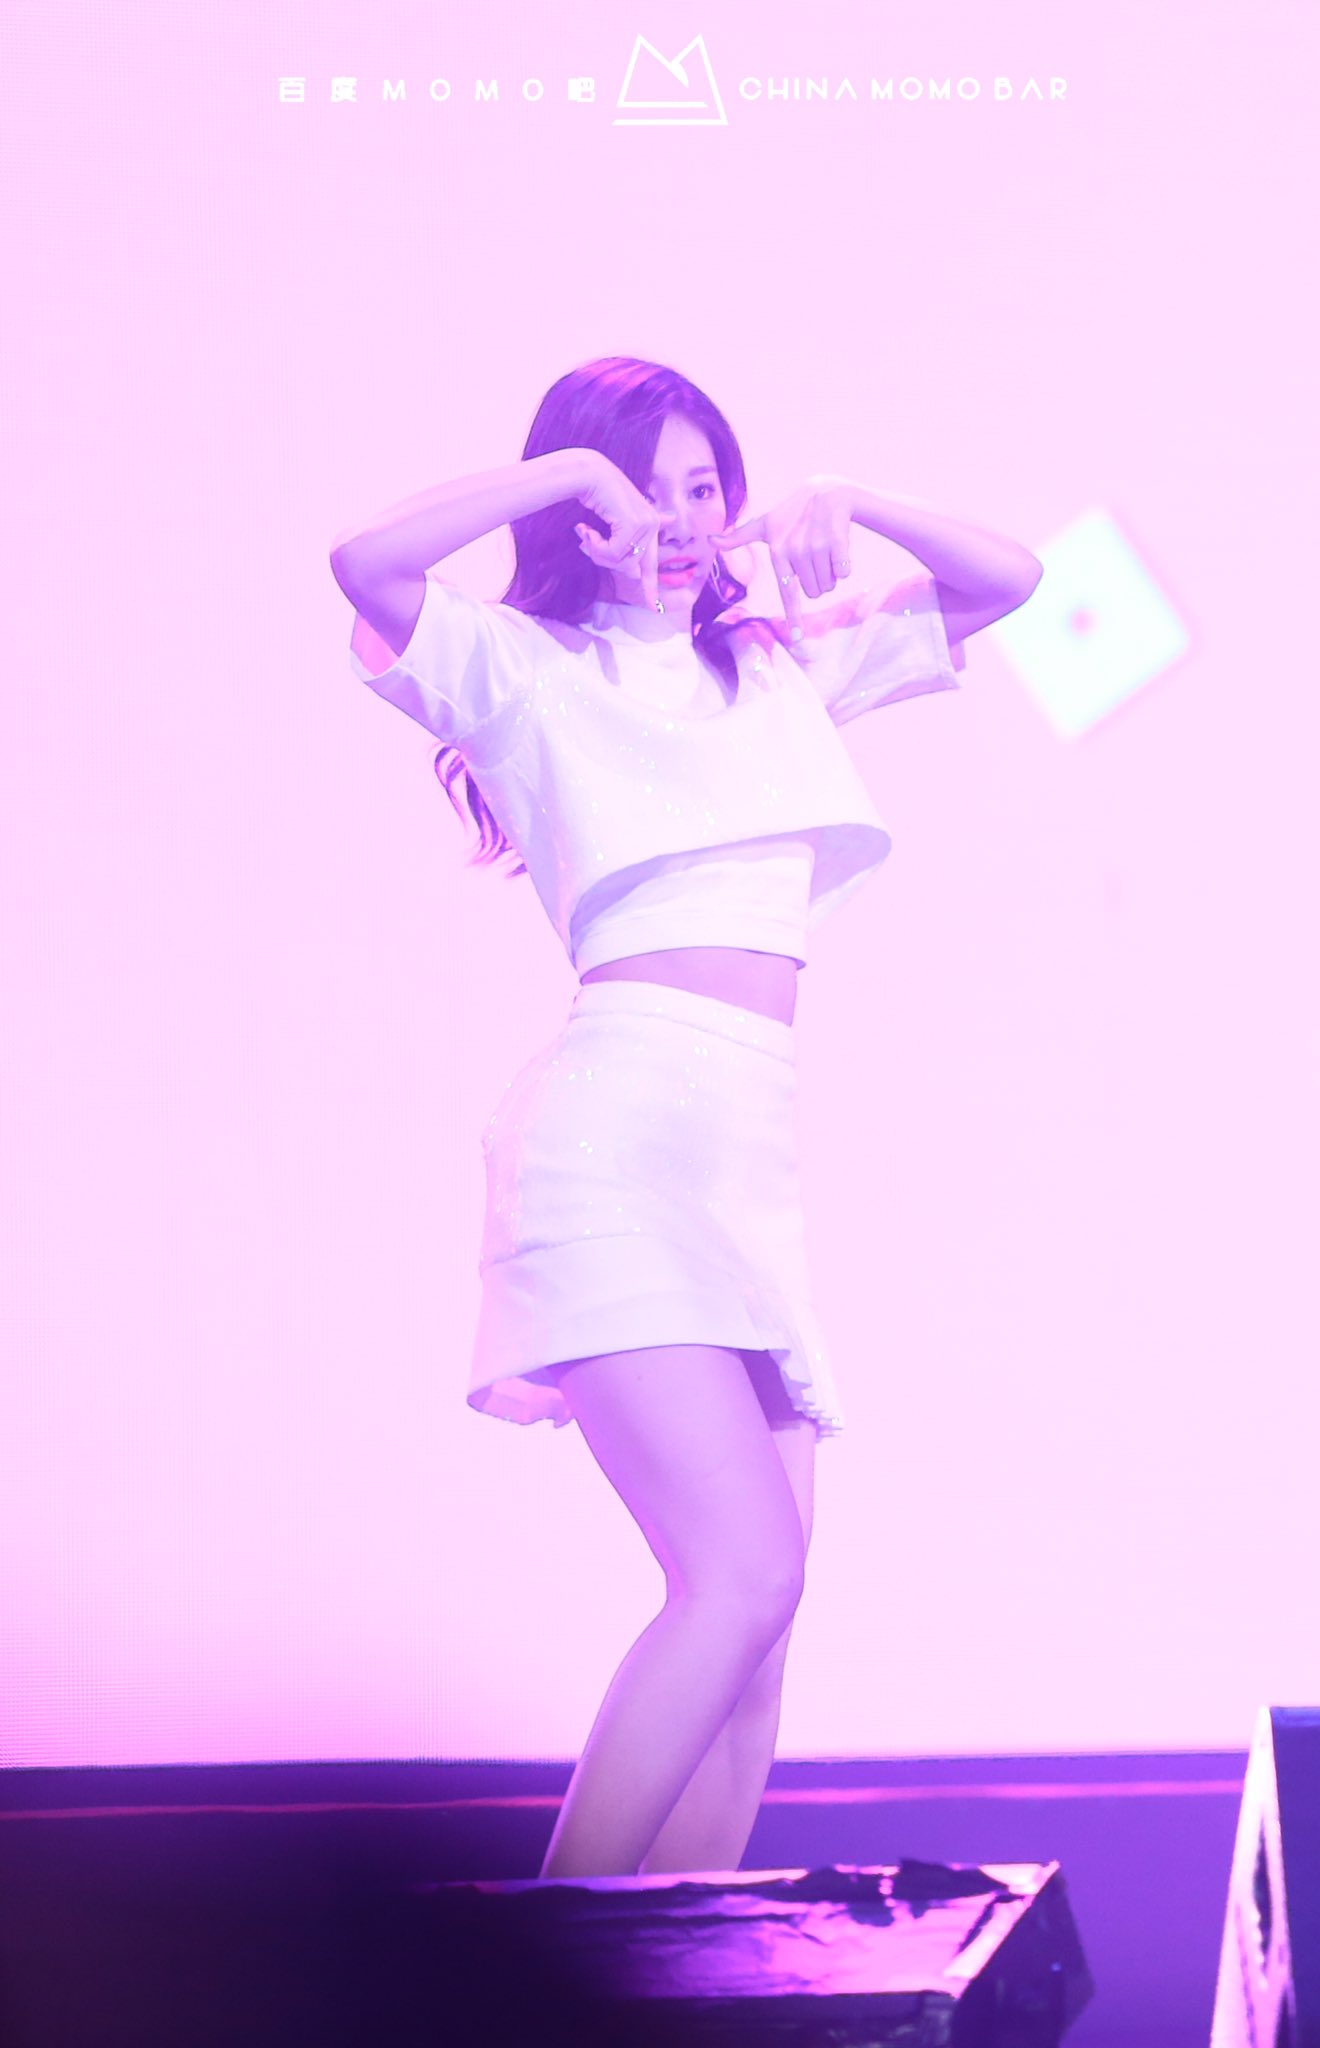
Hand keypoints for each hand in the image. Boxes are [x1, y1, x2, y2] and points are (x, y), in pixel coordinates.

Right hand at [572, 453, 663, 614]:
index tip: (655, 609)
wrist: (586, 474)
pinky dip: (595, 546)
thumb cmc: (595, 496)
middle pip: (631, 567)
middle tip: (585, 542)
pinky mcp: (635, 524)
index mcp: (650, 524)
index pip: (650, 563)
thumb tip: (634, 574)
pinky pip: (613, 553)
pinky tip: (585, 529)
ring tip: (585, 534)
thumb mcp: (611, 525)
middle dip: (604, 560)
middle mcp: (652, 523)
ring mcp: (646, 523)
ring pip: (621, 562)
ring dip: (597, 553)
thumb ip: (623, 547)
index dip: (651, 588)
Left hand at [711, 477, 853, 638]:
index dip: (794, 617)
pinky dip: (844, 566)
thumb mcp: (765, 524)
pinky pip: (843, 571)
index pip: (787, 592)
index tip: (796, 639)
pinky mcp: (837, 541)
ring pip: (829, 584)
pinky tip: (839, 548)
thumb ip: (739, 537)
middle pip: (814, 593)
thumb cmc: (791, 513)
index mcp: (778, 553)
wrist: (825, 491)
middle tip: (814, 557)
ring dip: (830, 574)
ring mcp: (817, 546)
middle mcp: (796, 551)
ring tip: (824, 550)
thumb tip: (711, 540)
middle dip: (817, 581)